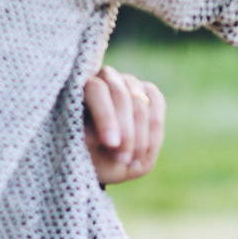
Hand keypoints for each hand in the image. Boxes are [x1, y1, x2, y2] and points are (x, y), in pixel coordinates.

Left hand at [84, 66, 165, 186]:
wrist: (100, 158)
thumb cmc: (85, 152)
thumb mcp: (81, 150)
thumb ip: (91, 138)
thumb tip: (108, 138)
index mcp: (80, 85)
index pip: (98, 90)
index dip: (106, 117)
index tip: (111, 144)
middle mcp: (105, 76)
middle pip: (121, 96)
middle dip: (126, 131)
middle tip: (123, 160)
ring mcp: (128, 81)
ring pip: (141, 102)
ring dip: (140, 136)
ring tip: (132, 162)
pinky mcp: (147, 90)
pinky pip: (157, 102)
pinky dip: (154, 130)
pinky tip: (145, 152)